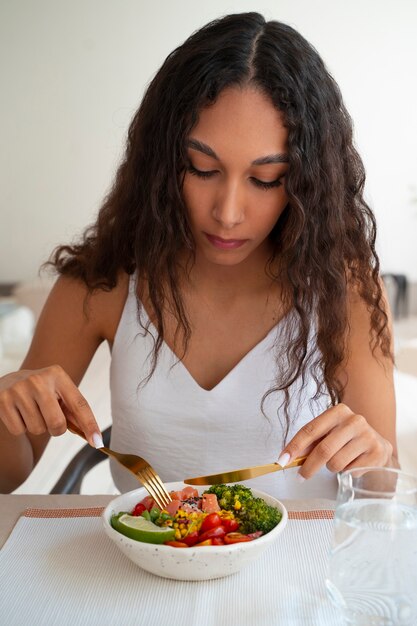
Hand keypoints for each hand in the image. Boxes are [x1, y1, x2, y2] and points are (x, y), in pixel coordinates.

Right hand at [0, 366, 102, 446]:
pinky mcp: (3, 401)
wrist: (8, 382)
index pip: (79, 404)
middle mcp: (38, 380)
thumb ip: (74, 411)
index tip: (97, 442)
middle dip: (56, 429)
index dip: (90, 425)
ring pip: (37, 429)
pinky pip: (19, 431)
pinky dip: (20, 428)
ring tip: (31, 412)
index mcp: (58, 375)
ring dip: (37, 427)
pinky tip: (18, 413)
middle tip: (50, 420)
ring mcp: (19, 390)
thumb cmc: (41, 391)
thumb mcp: (58, 392)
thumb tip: (93, 437)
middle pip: (57, 423)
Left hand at [277, 403, 392, 479]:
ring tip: (339, 461)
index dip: (294, 446)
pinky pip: (351, 471)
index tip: (282, 460)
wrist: (377, 443)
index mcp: (338, 411)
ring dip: (331, 468)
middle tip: (300, 477)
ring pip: (336, 463)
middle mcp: (354, 421)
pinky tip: (353, 464)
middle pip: (323, 449)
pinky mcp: (377, 453)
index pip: (310, 430)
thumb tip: (289, 457)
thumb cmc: (346, 438)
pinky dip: (347, 473)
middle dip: (309, 467)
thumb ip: (311, 442)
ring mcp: (368, 436)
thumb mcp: (329, 433)